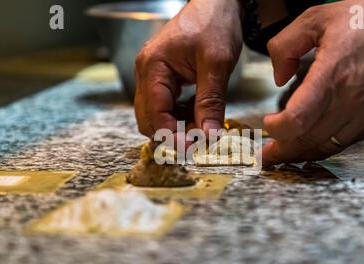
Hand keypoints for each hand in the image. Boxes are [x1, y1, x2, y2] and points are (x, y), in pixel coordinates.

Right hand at [134, 0, 242, 137]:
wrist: (217, 4)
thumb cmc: (214, 25)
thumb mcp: (216, 64)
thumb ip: (210, 102)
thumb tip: (208, 136)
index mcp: (152, 67)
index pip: (154, 114)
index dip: (170, 136)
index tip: (192, 149)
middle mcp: (145, 73)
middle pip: (148, 119)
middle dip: (171, 134)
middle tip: (200, 141)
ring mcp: (151, 76)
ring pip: (155, 115)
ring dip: (176, 127)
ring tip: (202, 125)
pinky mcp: (162, 79)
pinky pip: (165, 107)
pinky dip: (179, 116)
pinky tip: (198, 114)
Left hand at [262, 0, 363, 165]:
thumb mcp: (316, 18)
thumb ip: (285, 45)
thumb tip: (278, 77)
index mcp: (333, 73)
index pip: (298, 118)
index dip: (278, 129)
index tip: (267, 124)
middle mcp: (350, 100)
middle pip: (307, 139)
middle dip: (281, 150)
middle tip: (265, 154)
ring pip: (325, 147)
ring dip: (300, 155)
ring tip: (281, 156)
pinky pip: (344, 143)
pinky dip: (322, 149)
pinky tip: (309, 148)